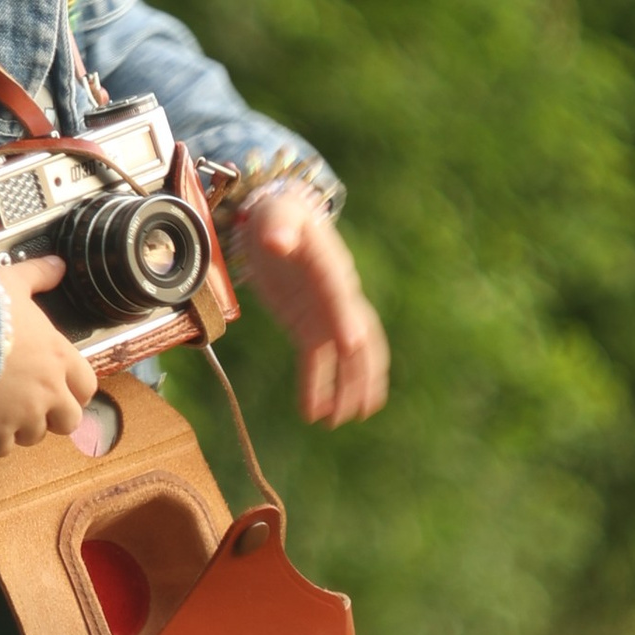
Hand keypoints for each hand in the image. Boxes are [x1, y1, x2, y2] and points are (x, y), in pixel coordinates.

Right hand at [0, 257, 99, 456]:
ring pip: (35, 437)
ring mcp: (25, 414)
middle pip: (69, 421)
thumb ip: (39, 274)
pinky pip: (3, 448)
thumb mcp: (14, 283)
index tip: (60, 387)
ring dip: (23, 429)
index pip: (87, 386)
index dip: (75, 390)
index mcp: (59, 357)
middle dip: (53, 416)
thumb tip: (59, 263)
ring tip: (5, 413)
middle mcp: (50, 390)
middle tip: (33, 405)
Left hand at [236, 189, 389, 426]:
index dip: (345, 318)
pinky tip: (314, 414)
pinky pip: (319, 360)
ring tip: (339, 421)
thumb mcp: (275, 213)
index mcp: (330, 266)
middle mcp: (337, 294)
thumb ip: (278, 226)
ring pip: (345, 356)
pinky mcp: (310, 325)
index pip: (340, 294)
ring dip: (346, 388)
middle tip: (359, 405)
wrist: (279, 218)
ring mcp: (327, 312)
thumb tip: (276, 239)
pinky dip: (319, 386)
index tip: (350, 343)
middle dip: (359, 370)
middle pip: (357, 334)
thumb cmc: (279, 212)